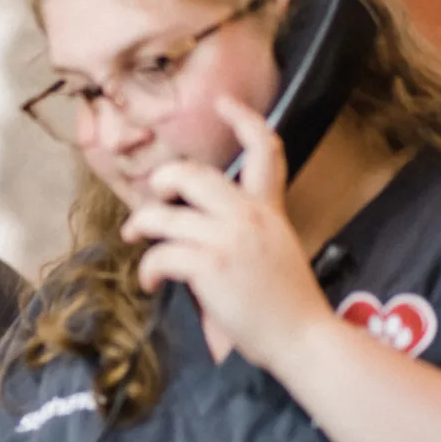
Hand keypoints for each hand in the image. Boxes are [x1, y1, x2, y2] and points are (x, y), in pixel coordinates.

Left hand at [120, 95, 333, 371]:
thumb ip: (244, 232)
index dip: (244, 119)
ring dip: (140, 228)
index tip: (225, 101)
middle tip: (152, 202)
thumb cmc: (287, 307)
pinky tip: (150, 283)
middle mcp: (248, 216)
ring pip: (162, 215)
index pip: (265, 150)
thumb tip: (197, 230)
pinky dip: (147, 270)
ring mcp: (228, 238)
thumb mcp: (275, 252)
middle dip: (161, 182)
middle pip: (191, 174)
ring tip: (136, 242)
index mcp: (268, 210)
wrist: (304, 340)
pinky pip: (159, 254)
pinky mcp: (209, 265)